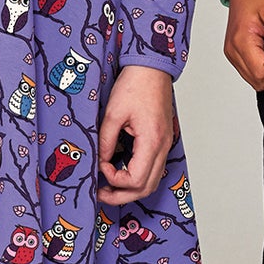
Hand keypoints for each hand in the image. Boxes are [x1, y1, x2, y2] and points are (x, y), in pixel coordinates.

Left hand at [97, 65, 176, 206]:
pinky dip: (137, 176)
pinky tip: (120, 171)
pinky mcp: (161, 141)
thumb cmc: (135, 84)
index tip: (101, 167)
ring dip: (130, 189)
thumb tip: (98, 161)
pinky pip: (152, 168)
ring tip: (108, 186)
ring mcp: (164, 145)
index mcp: (152, 140)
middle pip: (146, 187)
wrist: (151, 67)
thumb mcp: (112, 113)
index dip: (115, 180)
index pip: (135, 179)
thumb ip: (105, 141)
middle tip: (100, 194)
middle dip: (122, 195)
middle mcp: (162, 146)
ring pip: (151, 181)